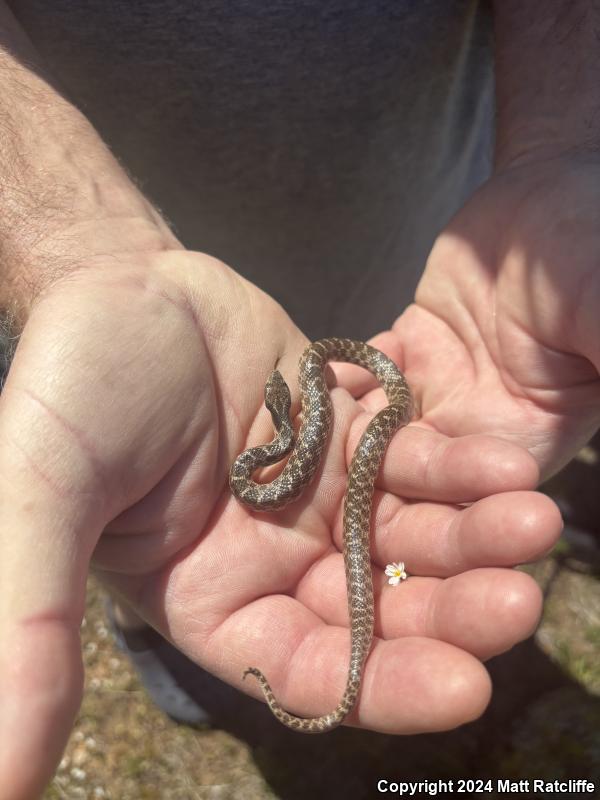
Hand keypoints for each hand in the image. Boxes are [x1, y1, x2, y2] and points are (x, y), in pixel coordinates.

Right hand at [0, 241, 558, 798]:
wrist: (119, 285)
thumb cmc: (70, 387)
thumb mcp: (39, 494)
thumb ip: (29, 616)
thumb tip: (1, 779)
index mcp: (208, 598)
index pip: (306, 670)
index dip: (383, 686)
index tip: (467, 688)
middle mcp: (272, 560)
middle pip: (379, 609)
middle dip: (451, 609)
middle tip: (520, 596)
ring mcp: (318, 497)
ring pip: (410, 535)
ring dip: (474, 534)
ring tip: (533, 517)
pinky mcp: (348, 436)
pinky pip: (414, 459)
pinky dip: (459, 464)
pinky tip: (503, 464)